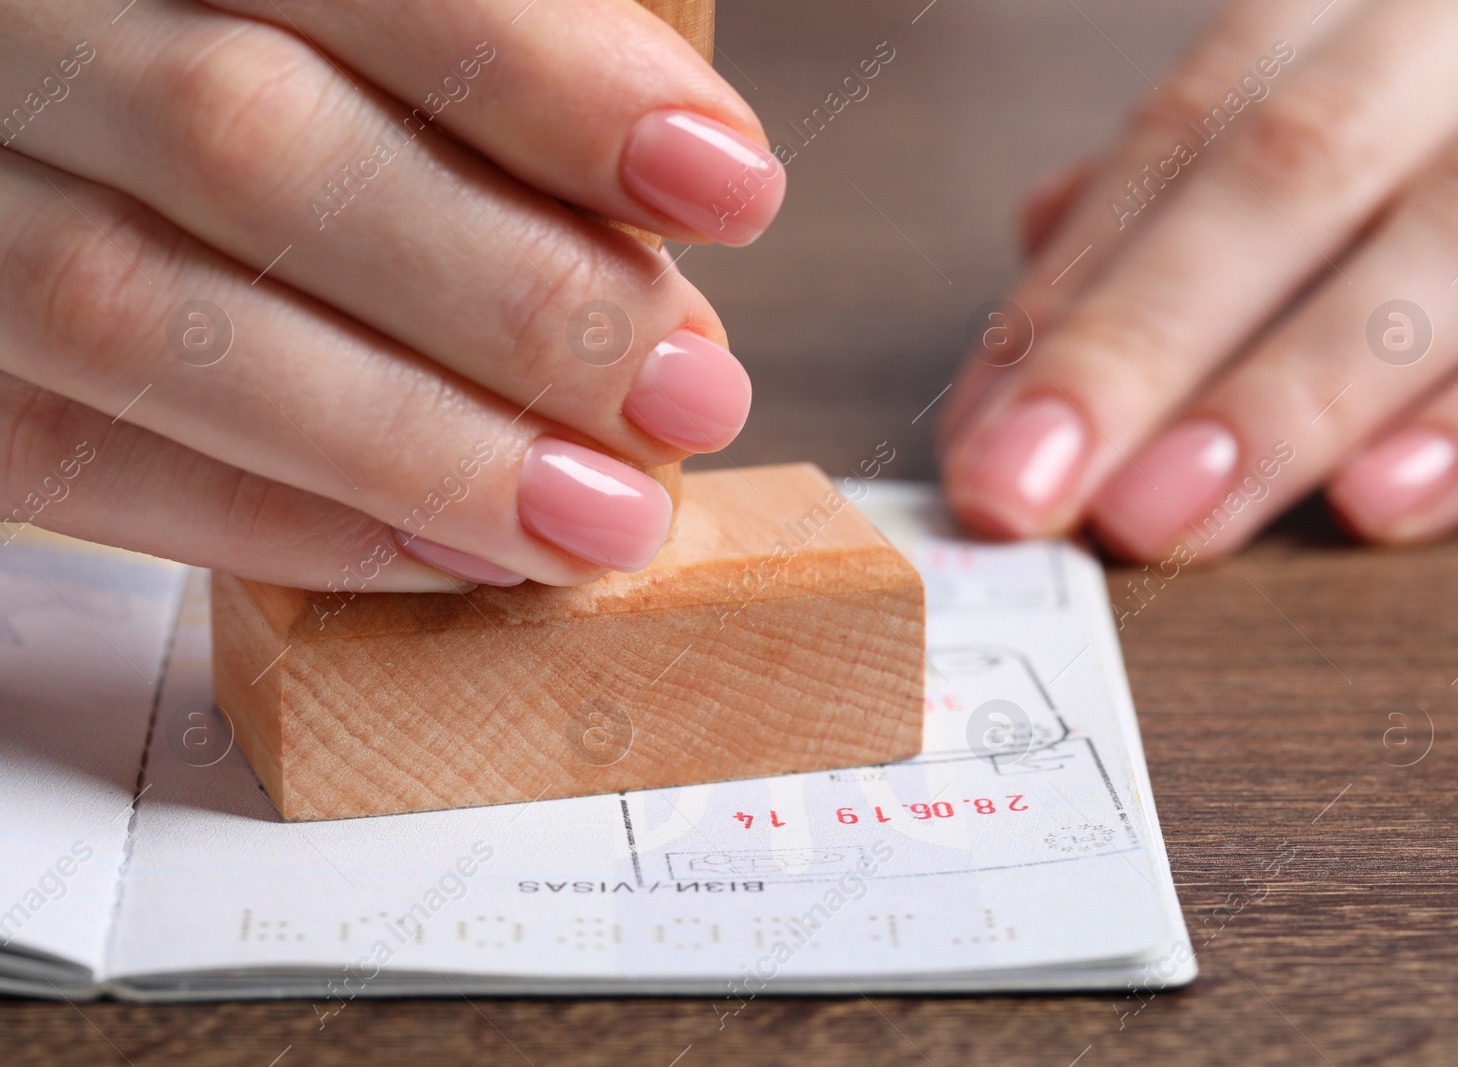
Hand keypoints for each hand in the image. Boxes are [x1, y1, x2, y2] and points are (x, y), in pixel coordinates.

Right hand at [0, 0, 782, 589]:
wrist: (31, 123)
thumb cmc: (236, 63)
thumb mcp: (337, 24)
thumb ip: (471, 61)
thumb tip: (674, 189)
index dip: (551, 80)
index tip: (725, 184)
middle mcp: (15, 22)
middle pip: (250, 142)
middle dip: (510, 292)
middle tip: (689, 390)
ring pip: (146, 315)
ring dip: (414, 444)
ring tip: (599, 518)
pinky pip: (69, 451)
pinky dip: (277, 519)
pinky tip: (446, 552)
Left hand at [941, 0, 1457, 561]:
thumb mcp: (1379, 62)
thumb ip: (1224, 147)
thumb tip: (1049, 243)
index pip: (1196, 125)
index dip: (1081, 284)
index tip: (982, 430)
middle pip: (1294, 166)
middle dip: (1144, 342)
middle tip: (1029, 491)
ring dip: (1295, 391)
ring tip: (1168, 516)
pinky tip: (1382, 499)